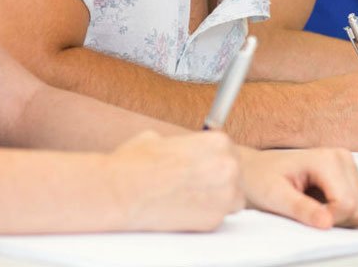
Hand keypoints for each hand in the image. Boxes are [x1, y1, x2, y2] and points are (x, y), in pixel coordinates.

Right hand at [106, 130, 243, 230]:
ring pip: (232, 198)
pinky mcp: (214, 220)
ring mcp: (224, 195)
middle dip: (217, 179)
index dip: (213, 160)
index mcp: (218, 141)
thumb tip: (178, 149)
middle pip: (234, 174)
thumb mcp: (160, 137)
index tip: (202, 166)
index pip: (228, 151)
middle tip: (195, 183)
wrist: (123, 191)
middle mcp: (228, 166)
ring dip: (217, 198)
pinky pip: (218, 217)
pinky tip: (184, 209)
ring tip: (190, 197)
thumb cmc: (136, 162)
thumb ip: (181, 144)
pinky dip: (205, 215)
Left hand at [237, 146, 357, 229]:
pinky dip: (339, 214)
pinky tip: (318, 204)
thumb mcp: (275, 195)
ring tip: (311, 206)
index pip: (348, 204)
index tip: (307, 218)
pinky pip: (356, 208)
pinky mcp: (348, 176)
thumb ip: (302, 209)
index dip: (329, 220)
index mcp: (328, 159)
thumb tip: (326, 222)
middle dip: (335, 220)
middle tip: (307, 212)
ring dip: (338, 217)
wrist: (253, 169)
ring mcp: (347, 166)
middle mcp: (342, 158)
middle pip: (357, 208)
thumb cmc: (260, 178)